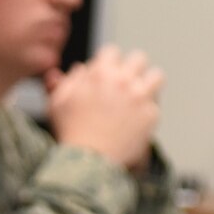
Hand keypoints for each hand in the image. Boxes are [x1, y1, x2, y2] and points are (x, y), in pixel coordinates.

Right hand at [46, 44, 163, 170]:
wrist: (88, 161)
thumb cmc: (71, 132)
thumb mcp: (56, 104)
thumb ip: (65, 81)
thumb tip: (77, 68)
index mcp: (100, 73)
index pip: (112, 52)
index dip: (108, 63)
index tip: (106, 73)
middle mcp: (123, 81)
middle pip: (138, 59)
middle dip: (131, 69)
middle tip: (125, 83)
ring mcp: (140, 97)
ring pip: (156, 76)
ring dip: (148, 83)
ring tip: (139, 96)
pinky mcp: (151, 115)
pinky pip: (156, 105)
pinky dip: (147, 111)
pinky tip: (136, 120)